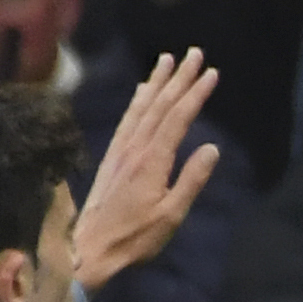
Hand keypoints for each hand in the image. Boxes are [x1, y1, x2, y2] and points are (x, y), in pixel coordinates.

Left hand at [73, 49, 221, 289]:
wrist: (90, 247)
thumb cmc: (135, 238)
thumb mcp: (171, 215)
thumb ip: (191, 180)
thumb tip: (212, 148)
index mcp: (152, 160)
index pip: (178, 118)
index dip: (196, 94)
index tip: (212, 74)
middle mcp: (134, 148)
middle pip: (160, 105)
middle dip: (179, 78)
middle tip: (195, 54)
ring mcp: (120, 150)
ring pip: (141, 107)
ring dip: (156, 81)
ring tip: (167, 59)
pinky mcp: (112, 157)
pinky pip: (127, 119)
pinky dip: (137, 100)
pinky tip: (142, 90)